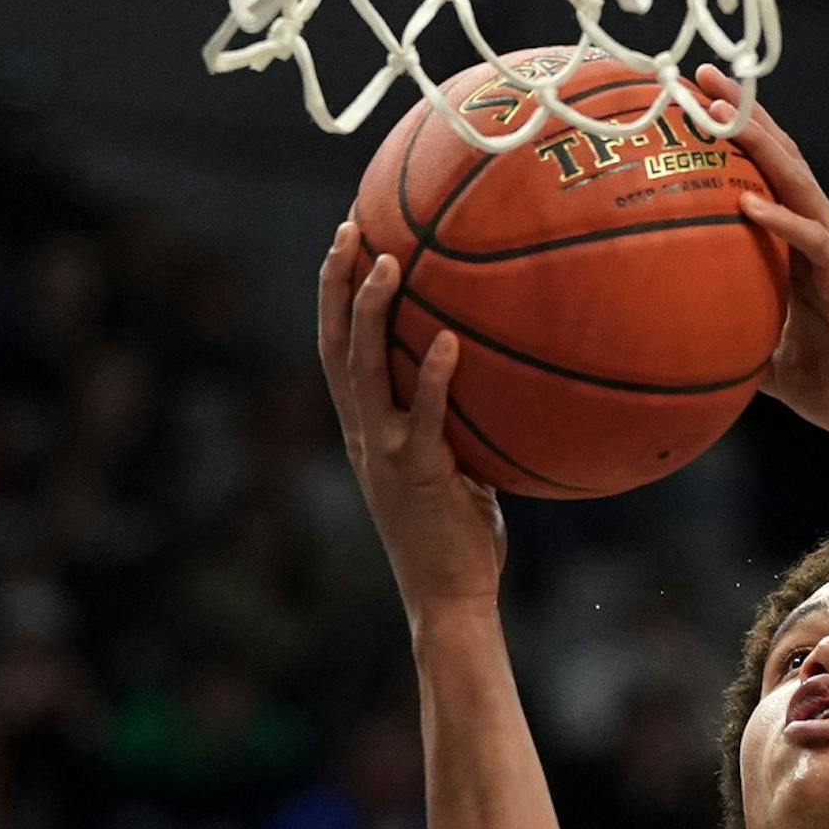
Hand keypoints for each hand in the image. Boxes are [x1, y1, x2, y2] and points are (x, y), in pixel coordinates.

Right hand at [317, 220, 507, 616]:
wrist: (448, 599)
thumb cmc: (459, 541)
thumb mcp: (455, 471)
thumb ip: (457, 427)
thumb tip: (495, 384)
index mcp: (365, 432)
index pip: (336, 351)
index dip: (334, 296)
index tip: (346, 243)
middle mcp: (363, 435)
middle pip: (334, 344)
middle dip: (336, 284)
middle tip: (349, 228)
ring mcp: (385, 454)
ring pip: (362, 370)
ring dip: (370, 313)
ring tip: (387, 262)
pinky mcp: (417, 475)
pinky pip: (422, 417)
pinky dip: (431, 377)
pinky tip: (447, 342)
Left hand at [698, 68, 828, 453]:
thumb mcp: (786, 370)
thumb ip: (749, 348)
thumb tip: (702, 354)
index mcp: (806, 255)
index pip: (767, 183)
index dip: (734, 146)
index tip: (692, 113)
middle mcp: (823, 238)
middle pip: (779, 162)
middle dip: (741, 116)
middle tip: (697, 78)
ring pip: (794, 181)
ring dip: (757, 141)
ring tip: (717, 105)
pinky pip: (812, 239)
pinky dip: (780, 218)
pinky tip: (746, 202)